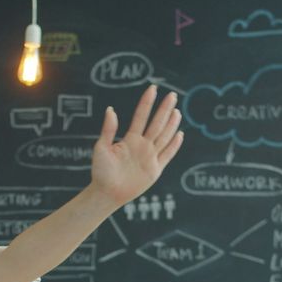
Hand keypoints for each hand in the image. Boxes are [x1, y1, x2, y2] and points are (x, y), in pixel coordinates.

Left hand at [88, 85, 183, 207]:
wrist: (107, 193)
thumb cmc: (101, 171)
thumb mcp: (101, 148)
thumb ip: (108, 130)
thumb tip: (110, 110)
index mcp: (130, 139)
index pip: (141, 116)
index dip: (147, 102)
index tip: (153, 88)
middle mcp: (142, 145)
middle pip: (156, 123)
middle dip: (164, 109)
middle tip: (172, 95)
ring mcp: (150, 157)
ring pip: (164, 136)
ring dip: (171, 124)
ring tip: (177, 111)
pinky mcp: (155, 169)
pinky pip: (167, 155)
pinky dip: (174, 145)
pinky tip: (179, 134)